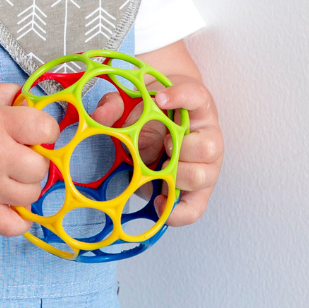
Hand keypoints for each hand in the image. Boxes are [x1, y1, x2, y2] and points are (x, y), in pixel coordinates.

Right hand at [0, 83, 58, 236]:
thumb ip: (17, 95)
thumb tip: (41, 108)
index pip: (45, 129)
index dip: (47, 130)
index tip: (36, 131)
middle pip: (40, 167)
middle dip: (37, 160)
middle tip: (22, 155)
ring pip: (31, 195)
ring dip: (27, 185)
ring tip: (14, 175)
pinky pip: (10, 226)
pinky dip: (20, 221)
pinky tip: (17, 207)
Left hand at [90, 41, 223, 226]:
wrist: (158, 127)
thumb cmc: (151, 112)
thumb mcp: (132, 102)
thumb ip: (115, 104)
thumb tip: (99, 114)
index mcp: (195, 107)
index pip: (196, 96)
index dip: (181, 97)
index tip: (159, 99)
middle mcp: (207, 136)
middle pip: (208, 146)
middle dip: (182, 148)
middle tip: (164, 143)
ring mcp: (206, 165)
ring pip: (204, 175)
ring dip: (178, 176)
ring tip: (159, 169)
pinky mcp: (197, 190)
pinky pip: (195, 208)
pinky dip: (178, 211)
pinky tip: (159, 204)